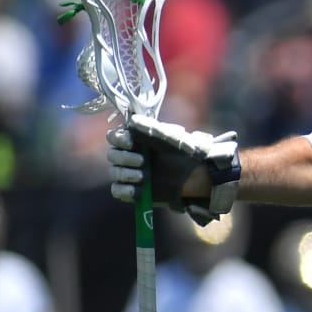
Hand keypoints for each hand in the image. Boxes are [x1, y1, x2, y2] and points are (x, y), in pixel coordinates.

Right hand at [107, 114, 240, 225]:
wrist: (199, 175)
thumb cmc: (186, 151)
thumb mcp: (172, 137)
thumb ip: (152, 128)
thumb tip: (132, 120)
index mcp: (136, 140)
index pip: (114, 137)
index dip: (118, 139)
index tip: (130, 142)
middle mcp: (130, 155)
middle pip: (112, 155)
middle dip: (124, 158)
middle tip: (142, 162)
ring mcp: (131, 173)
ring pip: (115, 173)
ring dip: (125, 174)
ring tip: (143, 177)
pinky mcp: (134, 190)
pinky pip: (118, 191)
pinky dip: (124, 190)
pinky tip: (137, 190)